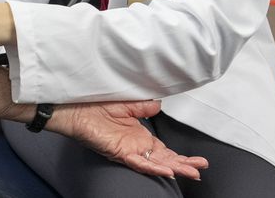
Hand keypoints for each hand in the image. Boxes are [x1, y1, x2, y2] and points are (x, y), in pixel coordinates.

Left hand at [48, 100, 208, 179]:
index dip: (182, 155)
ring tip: (191, 172)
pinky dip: (153, 166)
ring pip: (155, 163)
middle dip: (184, 165)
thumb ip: (144, 106)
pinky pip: (138, 162)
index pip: (165, 150)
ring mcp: (128, 150)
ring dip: (174, 168)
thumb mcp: (127, 103)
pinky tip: (166, 170)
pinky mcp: (119, 151)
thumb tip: (159, 105)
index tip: (199, 160)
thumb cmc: (95, 104)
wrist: (74, 106)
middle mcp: (136, 146)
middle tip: (200, 169)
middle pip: (165, 159)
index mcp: (139, 136)